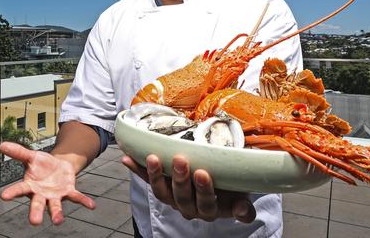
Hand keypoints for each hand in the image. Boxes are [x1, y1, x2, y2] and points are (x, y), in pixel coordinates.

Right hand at [0, 141, 95, 224]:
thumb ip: (18, 152)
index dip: (12, 192)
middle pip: (38, 204)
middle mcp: (41, 194)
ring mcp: (55, 195)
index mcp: (30, 186)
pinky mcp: (68, 192)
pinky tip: (91, 205)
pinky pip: (76, 197)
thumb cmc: (41, 164)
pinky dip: (83, 201)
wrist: (58, 166)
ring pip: (55, 206)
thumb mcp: (31, 156)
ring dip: (57, 213)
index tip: (4, 196)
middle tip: (35, 221)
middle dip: (36, 212)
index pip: (19, 189)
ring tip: (58, 221)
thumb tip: (1, 145)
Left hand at [122, 153, 255, 222]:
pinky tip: (127, 159)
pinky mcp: (161, 187)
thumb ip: (242, 206)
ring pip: (162, 191)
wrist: (222, 185)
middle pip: (182, 196)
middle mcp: (189, 207)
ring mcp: (173, 198)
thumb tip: (242, 210)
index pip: (206, 203)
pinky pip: (147, 180)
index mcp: (210, 209)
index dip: (203, 190)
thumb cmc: (232, 187)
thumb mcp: (241, 195)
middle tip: (181, 160)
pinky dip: (137, 169)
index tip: (203, 173)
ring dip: (156, 175)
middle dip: (180, 178)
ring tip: (153, 158)